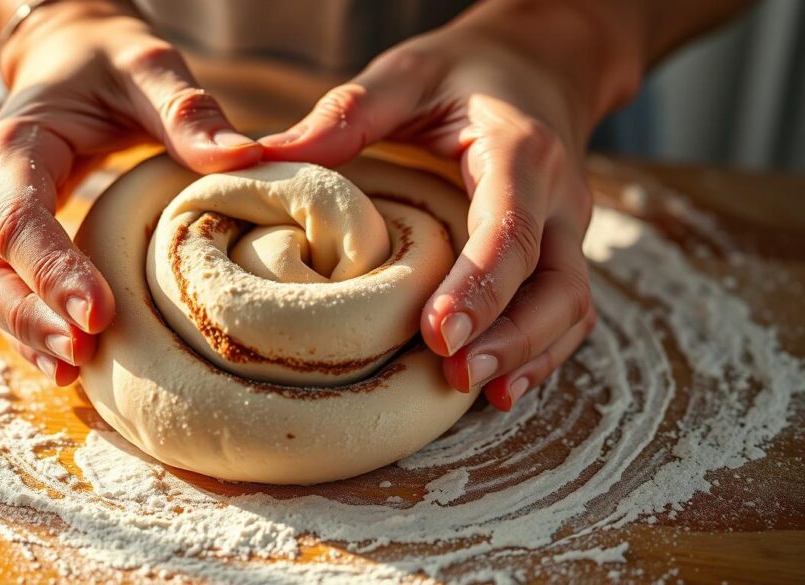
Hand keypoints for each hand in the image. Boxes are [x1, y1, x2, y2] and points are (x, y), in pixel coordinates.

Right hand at [0, 1, 261, 384]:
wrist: (71, 55)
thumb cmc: (109, 61)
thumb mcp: (148, 66)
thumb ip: (187, 110)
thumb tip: (247, 157)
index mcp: (16, 144)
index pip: (19, 220)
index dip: (52, 272)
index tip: (98, 314)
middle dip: (32, 319)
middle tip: (86, 354)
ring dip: (30, 336)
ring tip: (78, 371)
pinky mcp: (16, 240)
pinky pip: (12, 294)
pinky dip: (36, 330)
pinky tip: (73, 364)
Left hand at [260, 2, 639, 409]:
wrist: (536, 66)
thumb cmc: (464, 74)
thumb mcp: (407, 75)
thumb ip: (349, 112)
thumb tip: (265, 155)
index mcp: (521, 151)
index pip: (510, 227)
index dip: (480, 285)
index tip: (439, 333)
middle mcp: (558, 196)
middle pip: (555, 282)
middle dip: (511, 336)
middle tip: (453, 374)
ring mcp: (566, 230)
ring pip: (569, 307)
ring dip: (527, 354)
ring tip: (472, 390)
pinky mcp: (560, 253)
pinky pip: (565, 313)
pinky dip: (538, 353)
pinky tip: (497, 387)